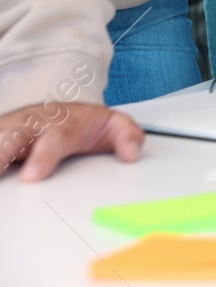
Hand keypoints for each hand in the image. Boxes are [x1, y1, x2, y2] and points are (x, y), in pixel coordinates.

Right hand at [0, 103, 142, 181]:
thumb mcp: (113, 125)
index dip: (42, 157)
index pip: (52, 138)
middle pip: (10, 137)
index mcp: (61, 123)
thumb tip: (132, 154)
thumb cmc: (84, 123)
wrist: (64, 110)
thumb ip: (127, 136)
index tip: (32, 175)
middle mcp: (31, 125)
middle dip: (1, 153)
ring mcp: (10, 130)